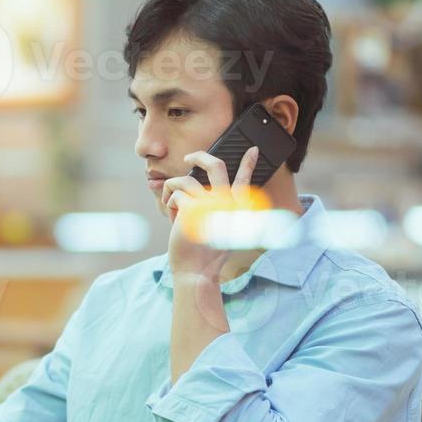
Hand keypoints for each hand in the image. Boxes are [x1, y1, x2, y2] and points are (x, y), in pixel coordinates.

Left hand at [161, 147, 259, 282]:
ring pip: (184, 180)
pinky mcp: (193, 208)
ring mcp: (210, 203)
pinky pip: (175, 193)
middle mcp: (226, 203)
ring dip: (172, 189)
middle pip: (216, 166)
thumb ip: (216, 208)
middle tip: (188, 158)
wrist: (196, 271)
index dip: (249, 164)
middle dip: (199, 156)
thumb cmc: (204, 252)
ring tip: (171, 204)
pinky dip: (169, 204)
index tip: (252, 150)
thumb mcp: (217, 229)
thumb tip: (200, 187)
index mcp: (235, 208)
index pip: (244, 181)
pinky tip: (173, 220)